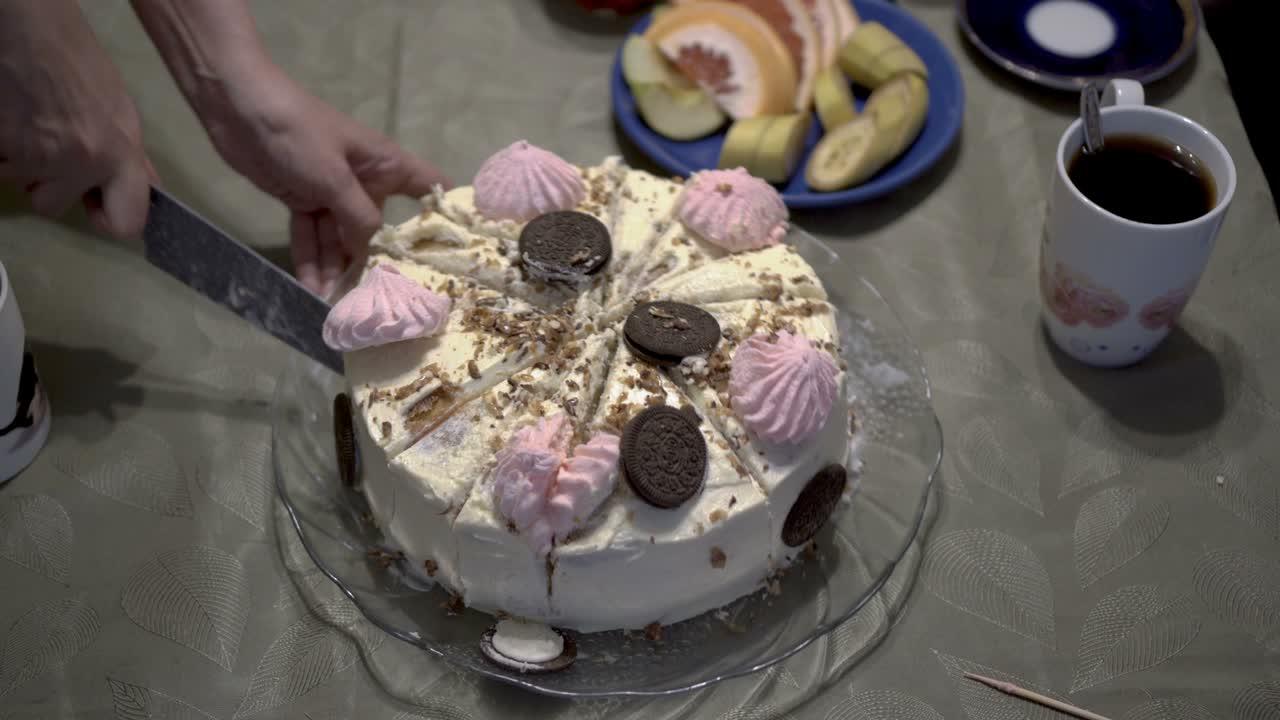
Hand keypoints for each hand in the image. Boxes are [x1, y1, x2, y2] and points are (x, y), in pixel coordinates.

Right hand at [0, 1, 155, 237]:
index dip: (109, 218)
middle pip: (53, 206)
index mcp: (118, 153)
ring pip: (19, 183)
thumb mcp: (116, 107)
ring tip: (26, 119)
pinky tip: (9, 117)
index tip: (96, 202)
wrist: (24, 23)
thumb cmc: (71, 56)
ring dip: (19, 161)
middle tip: (46, 142)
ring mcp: (34, 156)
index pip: (126, 224)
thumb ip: (126, 154)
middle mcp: (80, 161)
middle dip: (46, 183)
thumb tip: (144, 186)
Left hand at [197, 63, 449, 295]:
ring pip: (341, 237)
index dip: (445, 213)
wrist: (238, 107)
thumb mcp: (334, 178)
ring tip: (335, 303)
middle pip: (379, 228)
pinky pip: (312, 234)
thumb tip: (374, 253)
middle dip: (376, 261)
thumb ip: (359, 219)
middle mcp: (364, 181)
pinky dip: (310, 258)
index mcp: (385, 165)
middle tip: (378, 299)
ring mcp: (331, 192)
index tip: (453, 251)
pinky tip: (311, 286)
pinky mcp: (302, 199)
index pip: (429, 186)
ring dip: (336, 267)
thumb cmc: (298, 134)